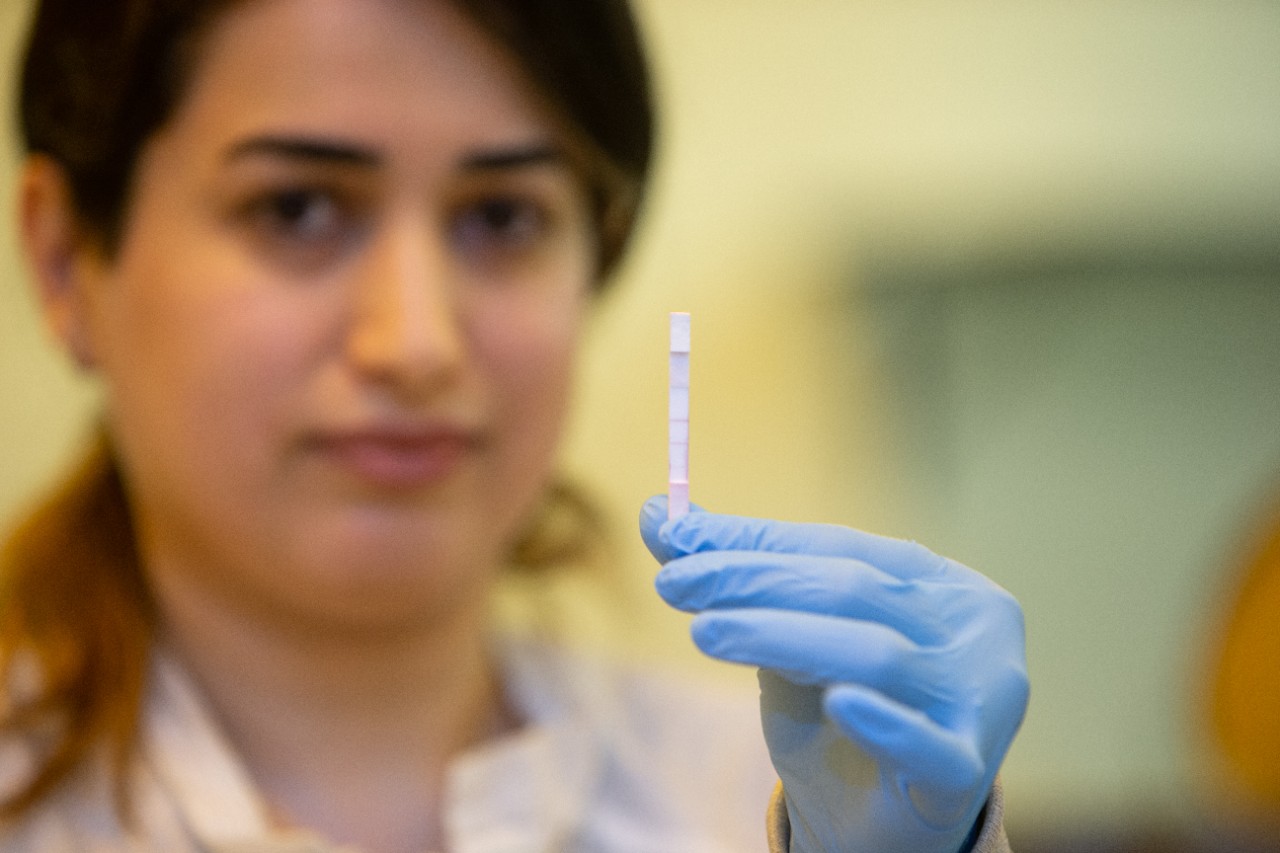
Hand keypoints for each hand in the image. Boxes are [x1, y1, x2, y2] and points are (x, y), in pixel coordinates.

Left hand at [640, 497, 1027, 852]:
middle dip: (754, 582)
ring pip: (874, 655)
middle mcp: (969, 628)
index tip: (675, 534)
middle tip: (674, 582)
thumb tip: (659, 514)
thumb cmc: (836, 715)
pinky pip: (929, 747)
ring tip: (704, 632)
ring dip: (781, 636)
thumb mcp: (783, 639)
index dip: (756, 541)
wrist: (876, 825)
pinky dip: (884, 724)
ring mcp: (979, 698)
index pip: (838, 547)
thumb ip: (737, 578)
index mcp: (934, 582)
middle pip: (853, 590)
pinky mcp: (967, 772)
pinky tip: (837, 702)